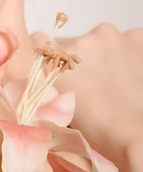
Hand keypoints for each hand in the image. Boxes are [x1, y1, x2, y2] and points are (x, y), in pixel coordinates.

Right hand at [30, 23, 142, 166]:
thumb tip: (50, 79)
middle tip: (94, 87)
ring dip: (105, 57)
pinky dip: (129, 55)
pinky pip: (127, 41)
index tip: (56, 69)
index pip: (40, 41)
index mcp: (57, 60)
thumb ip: (51, 88)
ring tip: (118, 84)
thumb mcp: (61, 110)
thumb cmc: (102, 133)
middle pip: (74, 44)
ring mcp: (112, 36)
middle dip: (81, 62)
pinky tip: (134, 76)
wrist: (139, 135)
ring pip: (102, 42)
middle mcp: (81, 42)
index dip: (48, 57)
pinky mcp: (138, 36)